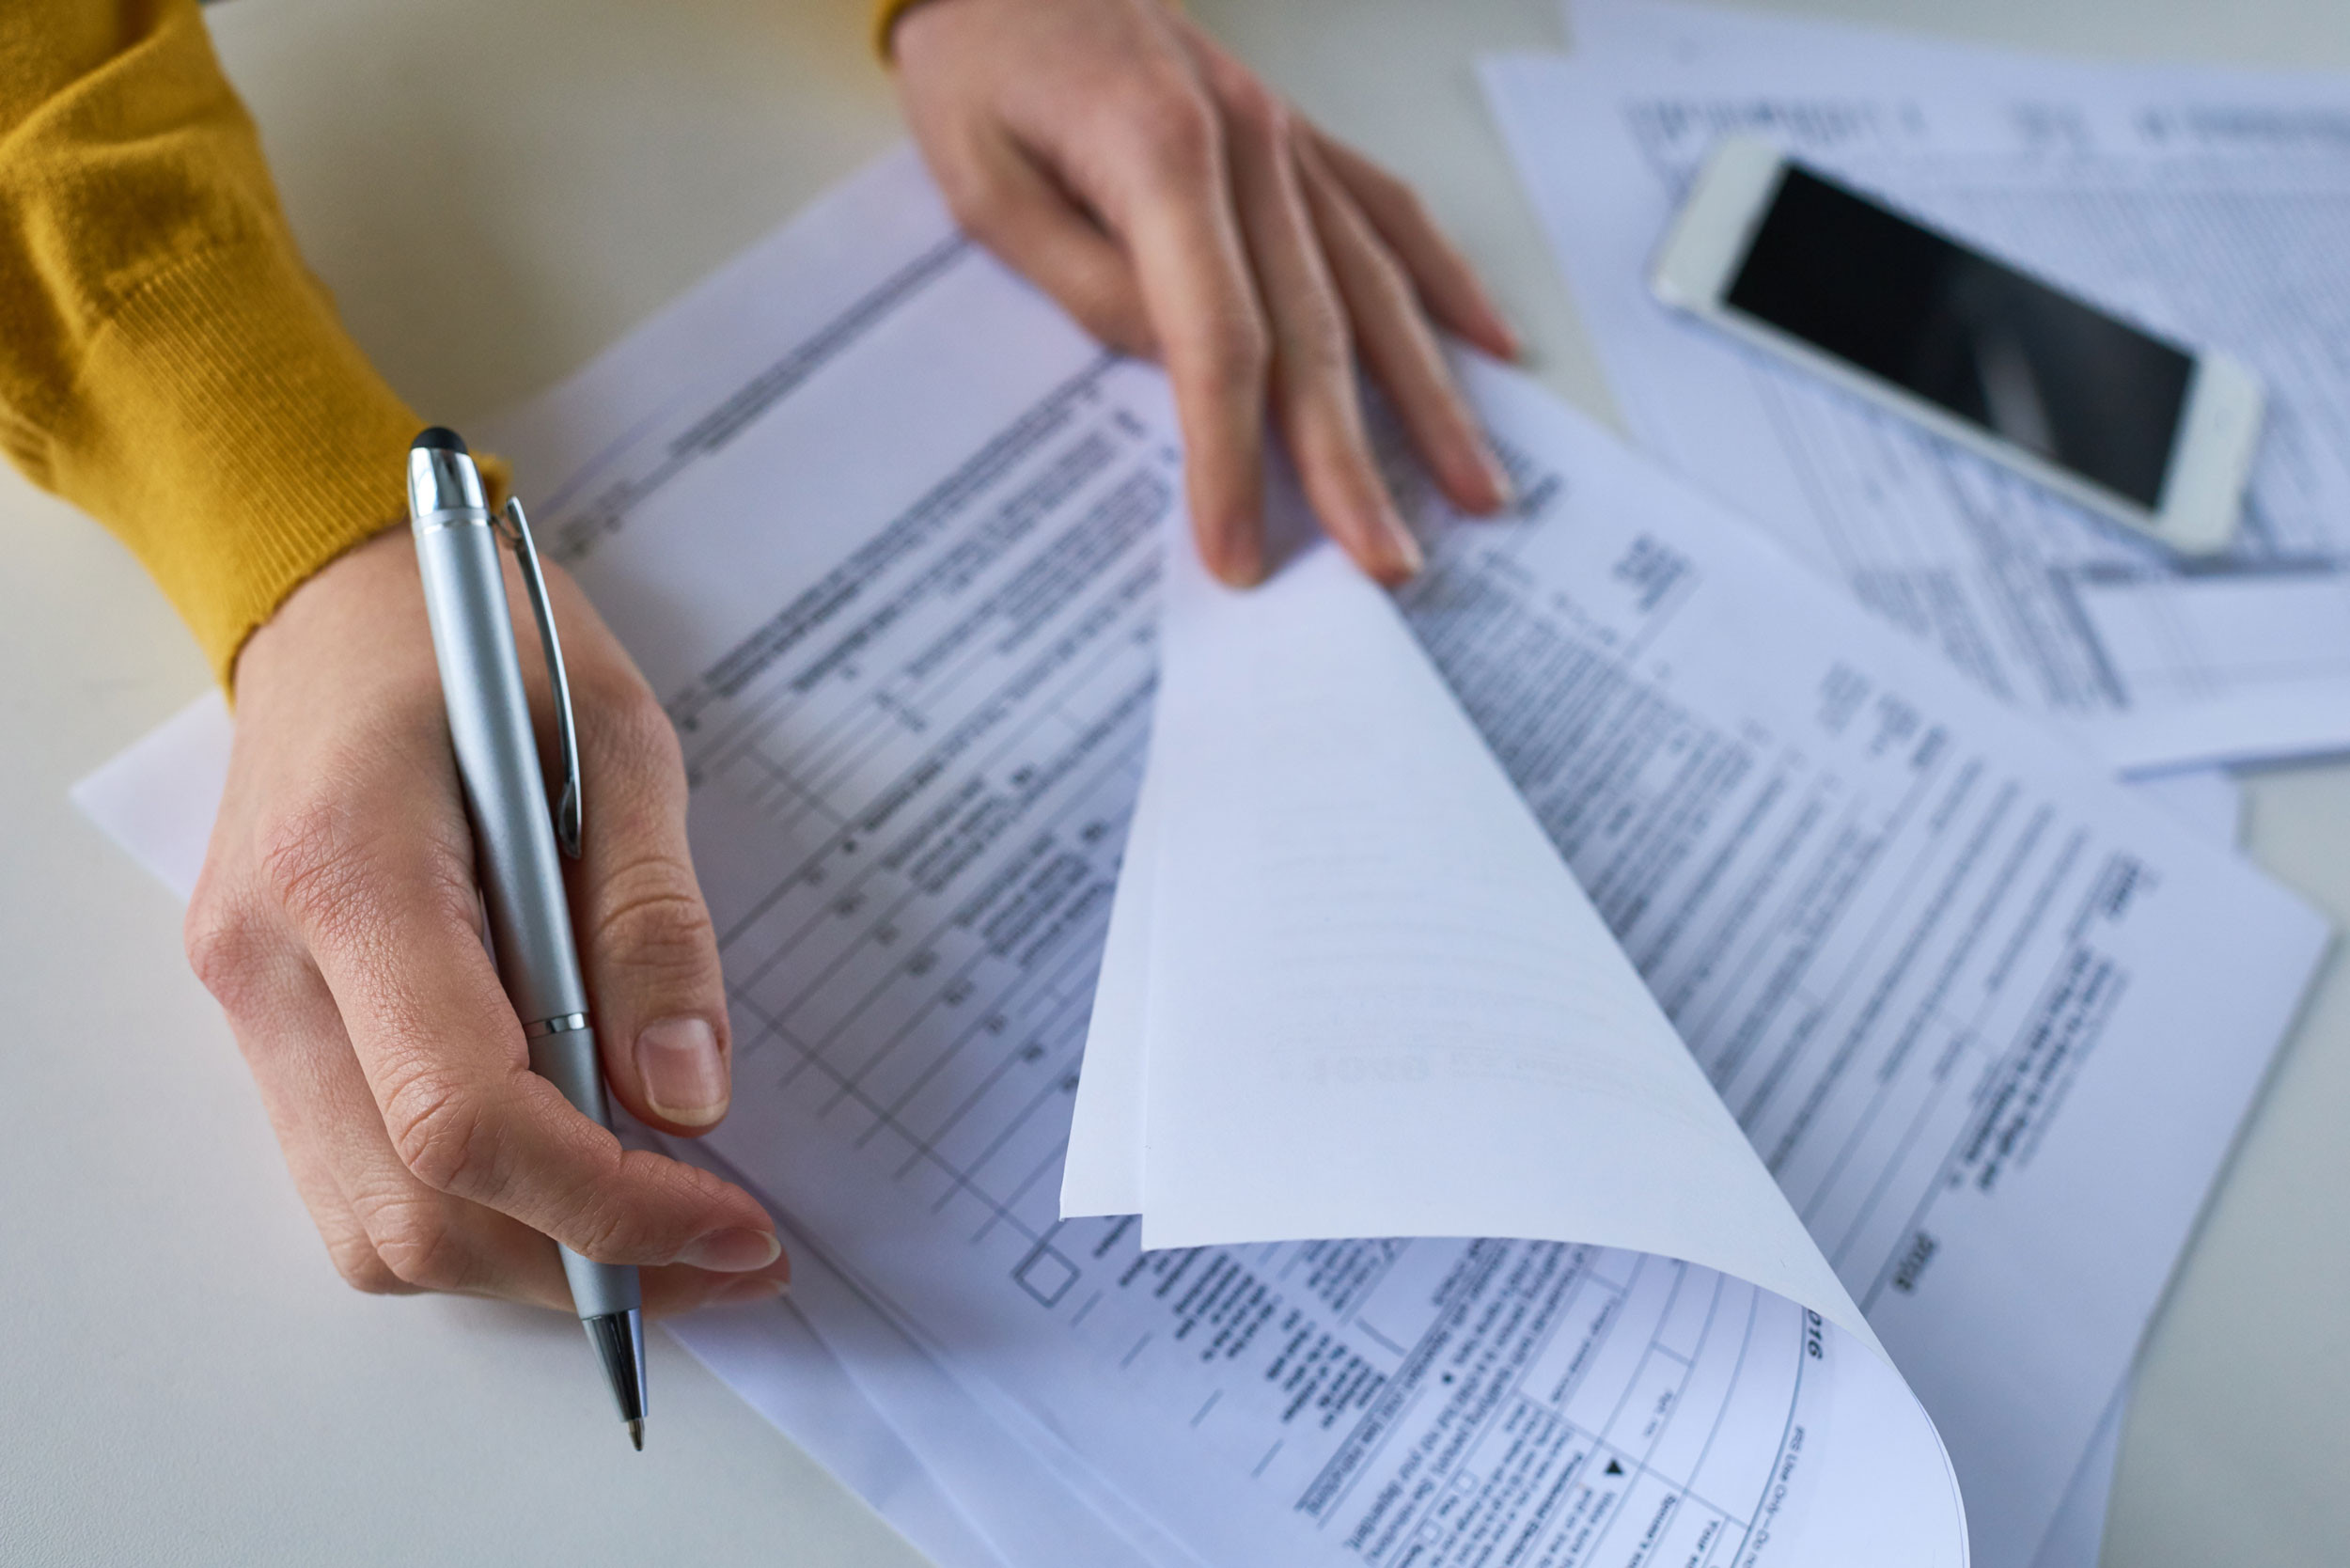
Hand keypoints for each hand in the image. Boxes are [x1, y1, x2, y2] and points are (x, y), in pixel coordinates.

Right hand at [185, 529, 790, 1314]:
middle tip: (730, 1249)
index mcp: (350, 876)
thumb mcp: (617, 740)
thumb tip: (689, 1098)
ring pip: (374, 1228)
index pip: (464, 1118)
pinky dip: (478, 1212)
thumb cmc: (483, 642)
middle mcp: (266, 964)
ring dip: (533, 1260)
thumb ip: (651, 921)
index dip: (609, 1202)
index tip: (733, 1223)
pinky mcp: (268, 1028)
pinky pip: (358, 1180)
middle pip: (413, 1208)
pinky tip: (577, 1175)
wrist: (343, 602)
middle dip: (587, 1261)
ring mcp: (248, 1006)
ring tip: (668, 1227)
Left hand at [891, 0, 1519, 587]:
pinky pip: (1388, 214)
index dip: (1232, 458)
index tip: (1240, 552)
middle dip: (1352, 464)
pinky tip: (1494, 348)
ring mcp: (1284, 139)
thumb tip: (1177, 369)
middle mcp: (1248, 147)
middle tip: (1387, 564)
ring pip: (1376, 286)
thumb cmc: (980, 65)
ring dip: (1430, 400)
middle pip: (1316, 334)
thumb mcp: (985, 186)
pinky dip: (1446, 285)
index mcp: (1162, 155)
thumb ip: (1084, 281)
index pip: (1217, 342)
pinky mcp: (1294, 135)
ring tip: (1479, 492)